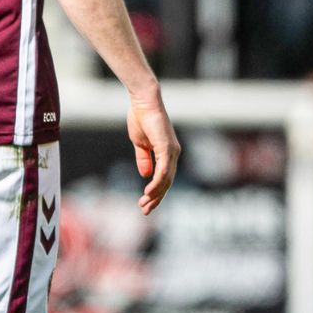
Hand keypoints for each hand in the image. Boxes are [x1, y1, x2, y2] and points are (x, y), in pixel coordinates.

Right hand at [126, 89, 179, 215]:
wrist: (143, 103)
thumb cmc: (141, 119)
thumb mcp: (140, 144)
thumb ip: (144, 159)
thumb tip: (146, 175)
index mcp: (167, 152)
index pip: (165, 178)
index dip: (156, 192)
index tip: (145, 204)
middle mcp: (173, 153)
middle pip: (167, 182)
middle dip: (156, 198)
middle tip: (145, 210)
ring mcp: (171, 150)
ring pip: (167, 179)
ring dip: (156, 194)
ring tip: (145, 205)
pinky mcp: (167, 147)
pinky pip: (164, 170)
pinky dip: (157, 183)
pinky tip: (149, 192)